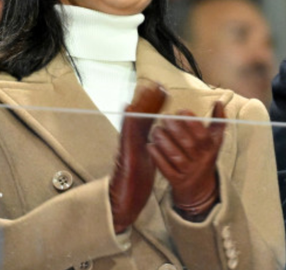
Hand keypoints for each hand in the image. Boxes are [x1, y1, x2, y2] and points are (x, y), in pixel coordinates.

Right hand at [109, 84, 166, 233]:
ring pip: (132, 122)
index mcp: (140, 142)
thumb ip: (153, 145)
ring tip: (147, 90)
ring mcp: (127, 147)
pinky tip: (129, 109)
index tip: (162, 90)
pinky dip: (128, 122)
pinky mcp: (124, 156)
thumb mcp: (148, 159)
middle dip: (148, 99)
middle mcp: (132, 142)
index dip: (155, 105)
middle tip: (156, 83)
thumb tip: (160, 135)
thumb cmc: (135, 182)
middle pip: (140, 116)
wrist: (123, 202)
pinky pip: (126, 136)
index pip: (148, 119)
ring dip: (140, 104)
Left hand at [148, 102, 225, 220]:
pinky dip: (157, 157)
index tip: (181, 110)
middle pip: (188, 144)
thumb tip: (219, 102)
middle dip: (175, 129)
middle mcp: (200, 161)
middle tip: (164, 117)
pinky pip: (166, 169)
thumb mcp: (215, 140)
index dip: (192, 122)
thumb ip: (218, 120)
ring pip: (175, 156)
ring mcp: (188, 172)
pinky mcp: (176, 181)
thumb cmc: (205, 156)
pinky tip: (150, 146)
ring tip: (156, 129)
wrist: (200, 187)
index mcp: (211, 148)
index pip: (203, 135)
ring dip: (164, 141)